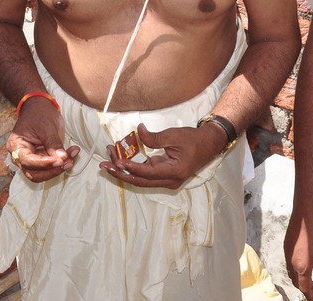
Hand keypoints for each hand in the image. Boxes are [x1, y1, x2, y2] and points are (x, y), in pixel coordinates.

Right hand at [7, 97, 77, 182]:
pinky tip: (72, 153)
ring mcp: (32, 159)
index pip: (28, 161)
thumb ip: (53, 143)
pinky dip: (62, 161)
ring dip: (58, 168)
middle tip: (67, 162)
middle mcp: (21, 156)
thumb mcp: (46, 126)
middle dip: (52, 170)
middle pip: (34, 173)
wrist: (40, 106)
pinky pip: (51, 166)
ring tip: (72, 156)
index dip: (43, 164)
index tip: (59, 161)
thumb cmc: (38, 113)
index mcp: (16, 146)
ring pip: (44, 173)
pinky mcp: (42, 158)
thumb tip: (62, 158)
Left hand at [100, 122, 222, 189]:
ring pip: (141, 180)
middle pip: (140, 181)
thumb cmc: (193, 139)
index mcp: (174, 172)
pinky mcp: (163, 176)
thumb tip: (137, 131)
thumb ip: (154, 137)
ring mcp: (166, 180)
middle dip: (121, 173)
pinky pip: (144, 175)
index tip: (117, 161)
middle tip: (103, 165)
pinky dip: (132, 168)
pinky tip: (119, 160)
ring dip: (124, 170)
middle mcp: (169, 181)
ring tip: (107, 160)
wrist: (208, 144)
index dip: (131, 167)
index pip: (147, 173)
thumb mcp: (174, 136)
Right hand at [284, 207, 312, 300]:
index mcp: (303, 267)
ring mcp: (287, 254)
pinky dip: (295, 270)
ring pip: (291, 273)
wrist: (306, 214)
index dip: (310, 294)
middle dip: (305, 288)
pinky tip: (303, 265)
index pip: (304, 287)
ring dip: (299, 279)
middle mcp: (292, 263)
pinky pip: (289, 264)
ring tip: (310, 279)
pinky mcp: (286, 247)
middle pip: (296, 282)